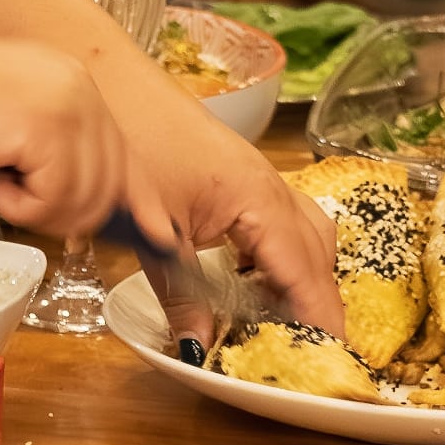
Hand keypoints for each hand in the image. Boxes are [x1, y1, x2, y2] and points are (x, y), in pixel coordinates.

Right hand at [0, 35, 174, 244]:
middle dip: (69, 214)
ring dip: (35, 209)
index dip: (143, 201)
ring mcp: (71, 107)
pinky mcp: (52, 129)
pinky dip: (17, 206)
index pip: (124, 152)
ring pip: (84, 199)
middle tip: (18, 205)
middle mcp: (80, 89)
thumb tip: (84, 210)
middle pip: (111, 183)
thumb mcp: (8, 131)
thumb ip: (50, 157)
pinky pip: (53, 200)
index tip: (165, 237)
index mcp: (71, 82)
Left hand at [117, 106, 343, 347]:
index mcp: (260, 200)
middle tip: (305, 352)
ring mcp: (259, 174)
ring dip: (301, 276)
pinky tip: (249, 275)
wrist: (113, 81)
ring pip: (304, 234)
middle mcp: (271, 185)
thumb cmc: (135, 141)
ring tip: (278, 319)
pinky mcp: (240, 172)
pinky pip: (280, 219)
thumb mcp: (155, 228)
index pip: (307, 273)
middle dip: (318, 303)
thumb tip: (198, 348)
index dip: (321, 320)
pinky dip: (279, 252)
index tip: (331, 362)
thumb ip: (180, 293)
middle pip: (318, 255)